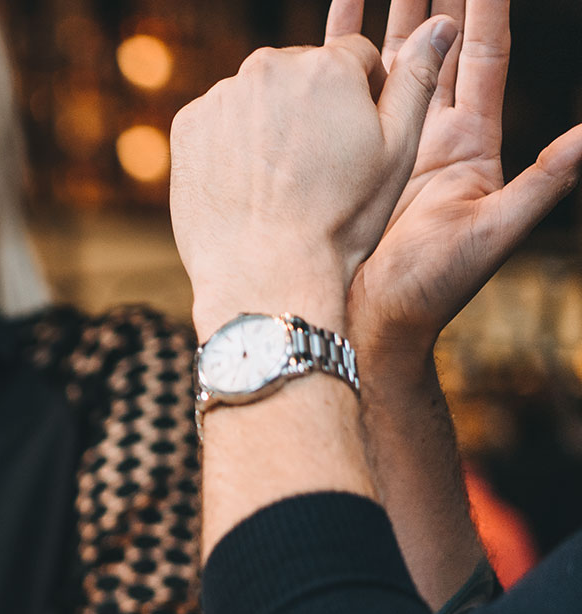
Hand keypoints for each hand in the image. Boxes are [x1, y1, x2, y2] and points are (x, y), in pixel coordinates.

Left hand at [170, 13, 458, 335]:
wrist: (264, 271)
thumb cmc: (341, 217)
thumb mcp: (397, 150)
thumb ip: (418, 79)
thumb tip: (441, 25)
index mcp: (327, 66)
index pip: (357, 56)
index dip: (366, 94)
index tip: (361, 136)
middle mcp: (268, 66)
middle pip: (304, 71)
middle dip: (316, 102)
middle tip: (322, 160)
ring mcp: (222, 95)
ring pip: (261, 94)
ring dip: (274, 119)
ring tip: (284, 176)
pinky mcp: (188, 123)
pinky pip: (221, 119)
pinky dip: (235, 140)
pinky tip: (249, 181)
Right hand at [342, 0, 581, 357]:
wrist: (368, 320)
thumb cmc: (432, 288)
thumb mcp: (495, 233)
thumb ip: (546, 182)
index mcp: (471, 142)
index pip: (482, 56)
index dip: (486, 9)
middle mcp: (431, 132)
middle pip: (439, 46)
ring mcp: (386, 140)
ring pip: (392, 60)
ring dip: (388, 15)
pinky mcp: (347, 153)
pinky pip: (344, 92)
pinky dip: (339, 54)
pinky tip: (332, 25)